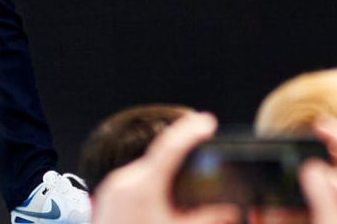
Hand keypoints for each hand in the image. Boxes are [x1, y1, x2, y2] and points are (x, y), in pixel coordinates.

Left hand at [92, 111, 237, 223]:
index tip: (207, 122)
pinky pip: (132, 183)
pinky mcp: (106, 197)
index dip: (190, 130)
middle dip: (180, 159)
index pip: (170, 147)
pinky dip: (149, 186)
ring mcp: (111, 188)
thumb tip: (230, 212)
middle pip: (159, 160)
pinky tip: (161, 199)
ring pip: (145, 171)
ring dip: (164, 174)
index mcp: (142, 186)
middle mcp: (123, 182)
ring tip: (182, 184)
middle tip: (201, 151)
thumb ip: (206, 219)